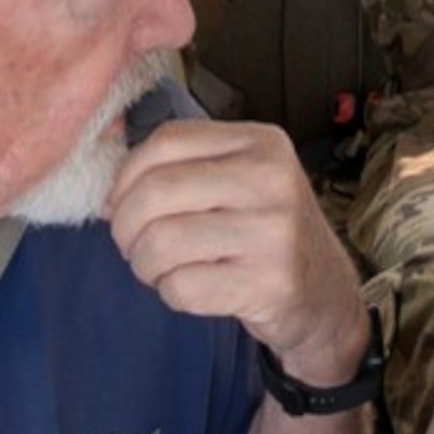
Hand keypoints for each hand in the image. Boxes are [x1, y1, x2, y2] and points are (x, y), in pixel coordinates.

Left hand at [107, 119, 367, 385]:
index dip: (126, 176)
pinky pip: (182, 287)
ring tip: (160, 269)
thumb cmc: (267, 233)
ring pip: (162, 242)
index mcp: (261, 143)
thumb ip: (184, 170)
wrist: (325, 293)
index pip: (167, 140)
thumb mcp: (241, 181)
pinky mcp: (270, 283)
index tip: (121, 204)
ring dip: (144, 265)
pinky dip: (170, 293)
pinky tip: (191, 289)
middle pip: (156, 191)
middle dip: (125, 227)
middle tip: (132, 246)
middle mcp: (271, 180)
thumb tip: (109, 193)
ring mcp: (274, 232)